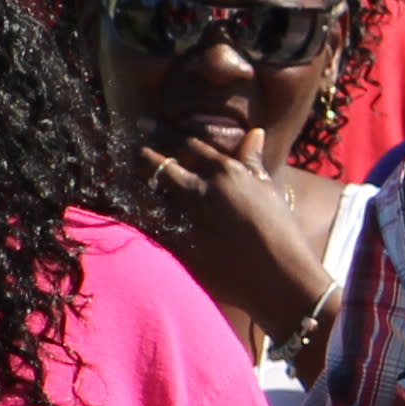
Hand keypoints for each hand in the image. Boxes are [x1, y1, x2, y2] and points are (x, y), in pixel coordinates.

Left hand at [134, 133, 341, 344]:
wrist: (280, 278)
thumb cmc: (280, 233)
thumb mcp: (269, 190)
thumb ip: (253, 161)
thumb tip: (254, 132)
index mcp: (225, 172)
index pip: (186, 143)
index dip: (163, 132)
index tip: (145, 126)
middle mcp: (201, 190)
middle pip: (158, 164)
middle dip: (142, 156)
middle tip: (130, 152)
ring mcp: (185, 219)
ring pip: (145, 193)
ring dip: (135, 186)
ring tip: (124, 181)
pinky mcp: (176, 246)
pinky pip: (145, 227)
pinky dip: (135, 218)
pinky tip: (129, 214)